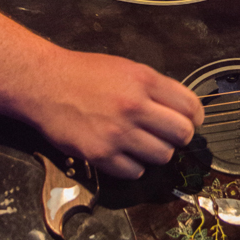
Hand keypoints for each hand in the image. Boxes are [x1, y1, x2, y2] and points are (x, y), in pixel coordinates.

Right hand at [25, 50, 204, 179]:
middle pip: (181, 134)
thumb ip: (154, 88)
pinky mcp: (100, 154)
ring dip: (156, 152)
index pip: (190, 106)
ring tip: (142, 143)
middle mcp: (134, 107)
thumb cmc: (84, 74)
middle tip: (167, 135)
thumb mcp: (126, 68)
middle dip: (178, 136)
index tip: (190, 121)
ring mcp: (117, 132)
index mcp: (145, 81)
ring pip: (161, 156)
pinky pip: (134, 171)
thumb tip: (182, 110)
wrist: (44, 84)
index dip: (194, 117)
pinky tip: (123, 153)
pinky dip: (133, 166)